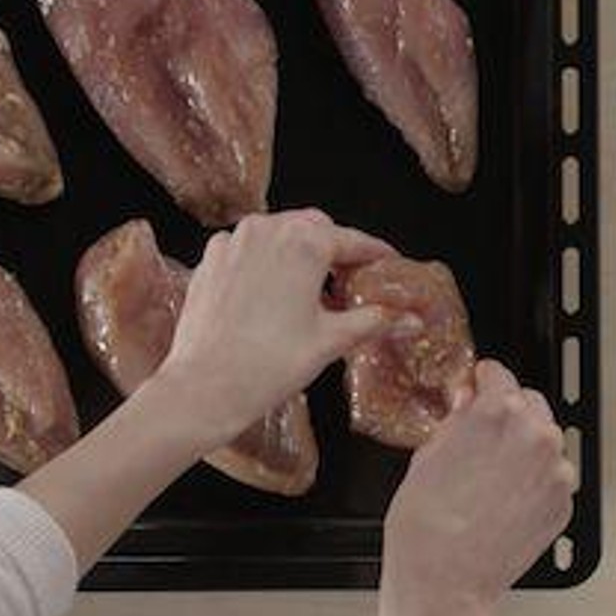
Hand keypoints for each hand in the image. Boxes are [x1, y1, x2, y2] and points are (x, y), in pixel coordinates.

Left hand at [153, 209, 393, 448]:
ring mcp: (232, 242)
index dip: (375, 253)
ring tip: (312, 293)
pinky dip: (265, 263)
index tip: (388, 262)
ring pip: (277, 234)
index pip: (352, 240)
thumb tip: (411, 319)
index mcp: (303, 242)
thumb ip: (375, 320)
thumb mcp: (331, 340)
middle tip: (351, 283)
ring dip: (299, 254)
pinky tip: (272, 296)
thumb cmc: (270, 364)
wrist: (205, 386)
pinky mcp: (209, 260)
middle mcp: (266, 230)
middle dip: (335, 250)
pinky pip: (247, 250)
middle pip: (313, 228)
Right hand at [381, 360, 575, 615]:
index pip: (499, 374)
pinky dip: (534, 479)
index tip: (478, 386)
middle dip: (507, 412)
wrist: (445, 581)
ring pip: (545, 440)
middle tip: (481, 434)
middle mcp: (534, 436)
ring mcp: (556, 472)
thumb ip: (456, 420)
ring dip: (524, 446)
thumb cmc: (426, 525)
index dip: (482, 380)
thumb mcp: (426, 454)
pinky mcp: (563, 504)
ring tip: (491, 472)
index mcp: (496, 413)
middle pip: (529, 403)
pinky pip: (552, 476)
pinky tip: (504, 496)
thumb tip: (467, 405)